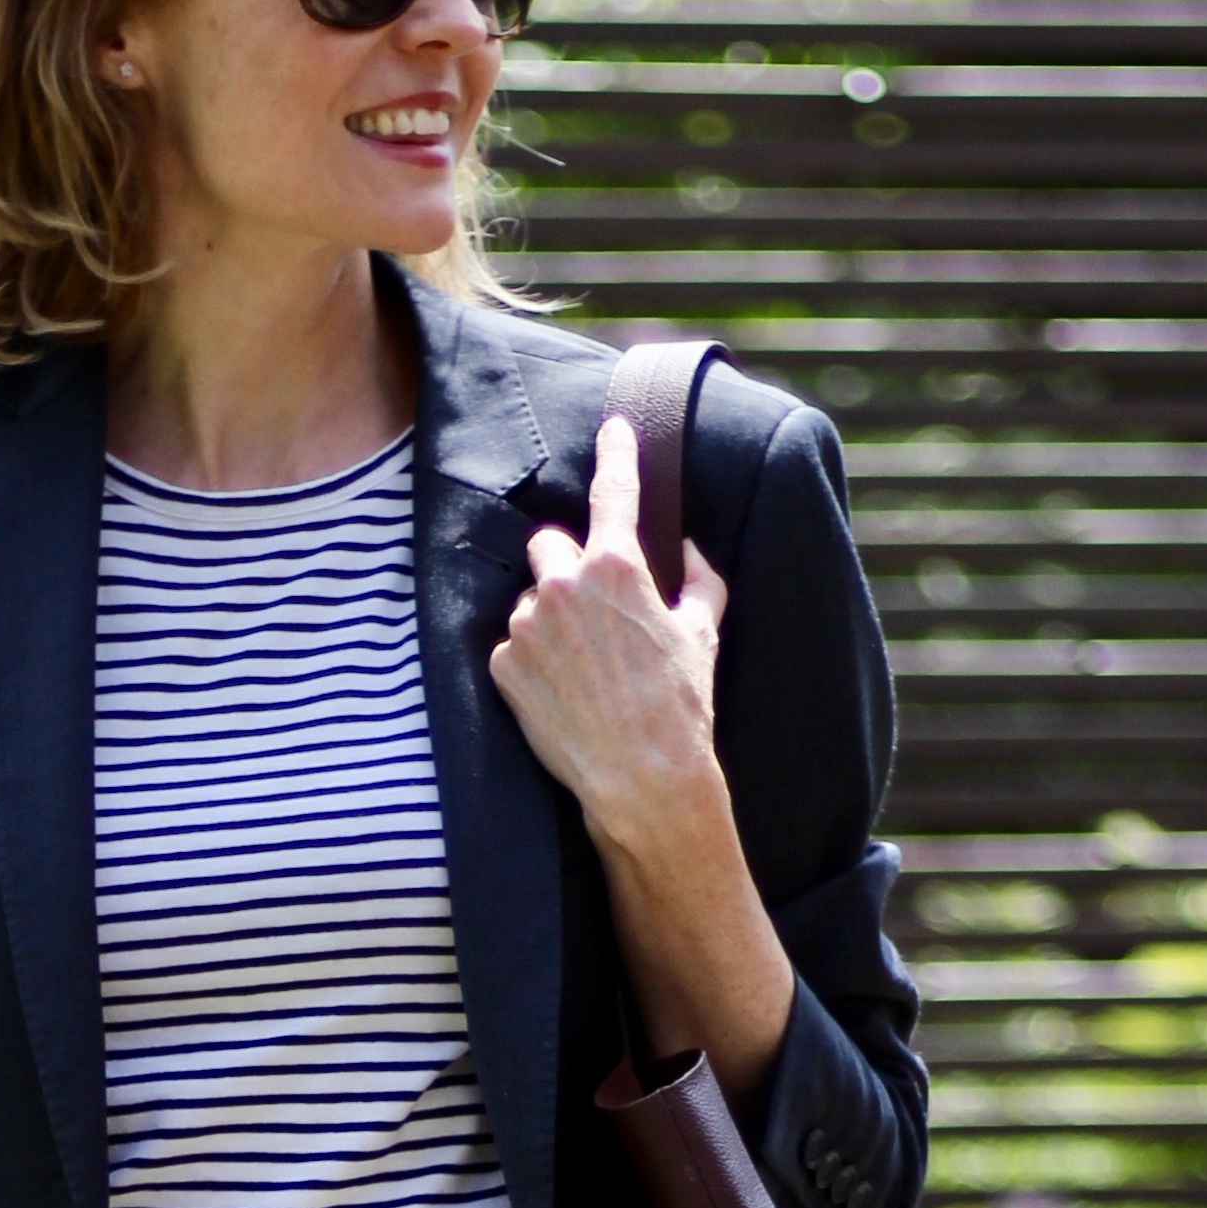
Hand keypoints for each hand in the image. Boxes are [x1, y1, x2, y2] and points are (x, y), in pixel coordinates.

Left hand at [491, 411, 792, 1100]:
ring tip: (583, 675)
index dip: (615, 452)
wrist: (642, 779)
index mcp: (619, 565)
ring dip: (549, 623)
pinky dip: (530, 665)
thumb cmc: (682, 708)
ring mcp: (527, 624)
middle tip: (593, 613)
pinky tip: (561, 697)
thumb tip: (692, 551)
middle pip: (548, 544)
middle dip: (566, 569)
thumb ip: (700, 580)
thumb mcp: (704, 634)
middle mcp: (565, 583)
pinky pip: (511, 648)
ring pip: (530, 601)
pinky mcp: (502, 665)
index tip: (612, 428)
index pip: (613, 490)